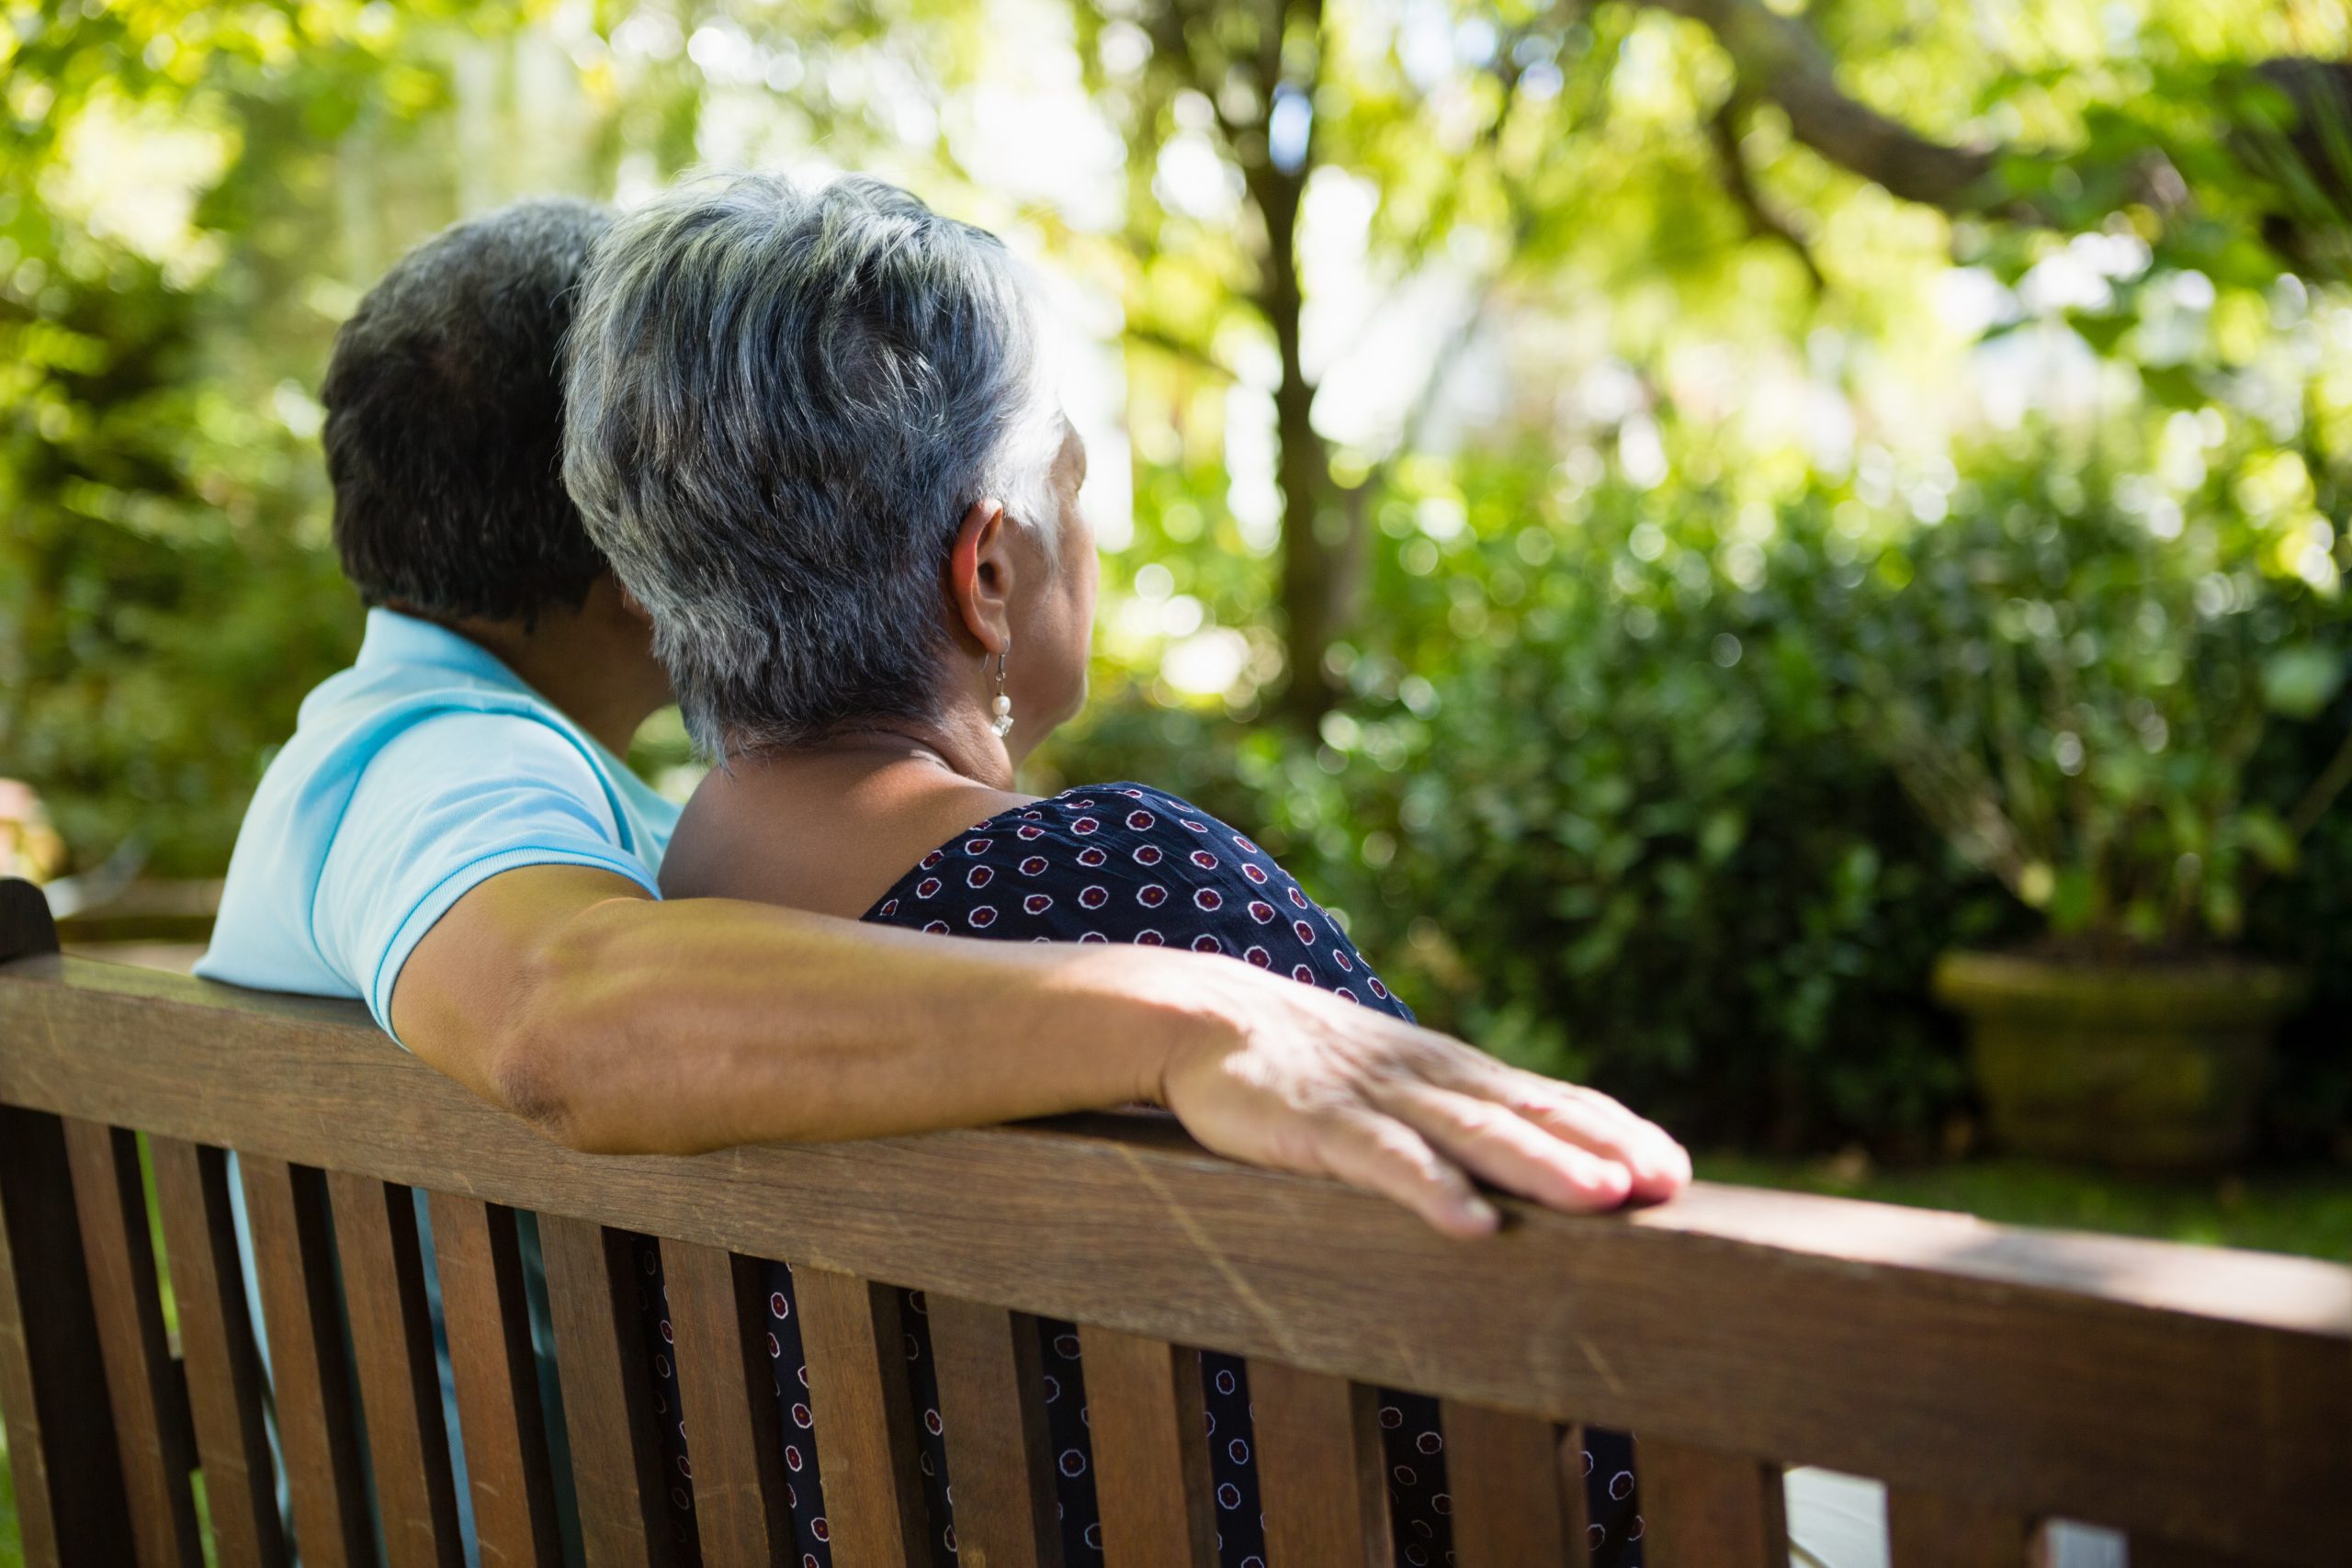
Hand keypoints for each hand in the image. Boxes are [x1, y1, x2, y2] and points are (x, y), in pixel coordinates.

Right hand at [1156, 964, 1690, 1237]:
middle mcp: (1429, 1078)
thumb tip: (1531, 1158)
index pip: (1550, 1097)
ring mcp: (1377, 1097)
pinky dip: (1432, 1191)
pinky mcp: (1319, 1123)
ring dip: (1541, 1165)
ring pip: (1472, 1134)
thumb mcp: (1396, 1084)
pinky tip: (1472, 1226)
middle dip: (1601, 1149)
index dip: (1614, 1131)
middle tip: (1667, 1184)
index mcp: (1452, 1072)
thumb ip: (1456, 1114)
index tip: (1675, 1170)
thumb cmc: (1307, 1064)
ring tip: (1603, 1197)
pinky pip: (1384, 1161)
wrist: (1206, 1015)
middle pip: (1528, 1114)